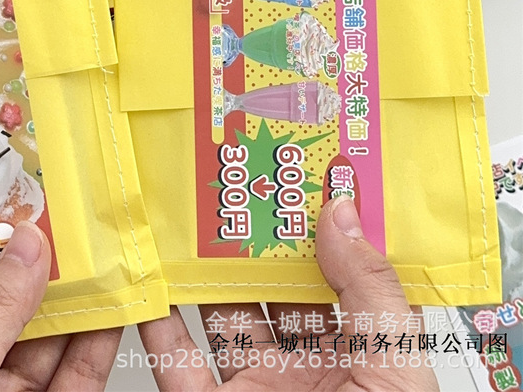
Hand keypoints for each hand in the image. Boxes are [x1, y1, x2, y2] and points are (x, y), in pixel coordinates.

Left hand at [0, 221, 121, 391]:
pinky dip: (99, 340)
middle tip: (74, 219)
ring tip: (102, 250)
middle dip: (43, 267)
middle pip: (7, 310)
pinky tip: (114, 306)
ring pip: (49, 339)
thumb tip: (26, 247)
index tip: (21, 203)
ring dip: (78, 296)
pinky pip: (78, 374)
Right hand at [140, 195, 438, 390]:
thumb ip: (369, 289)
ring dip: (197, 271)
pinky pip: (175, 364)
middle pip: (269, 286)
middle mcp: (304, 367)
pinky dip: (155, 327)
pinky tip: (148, 288)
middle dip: (247, 237)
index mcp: (357, 352)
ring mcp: (254, 387)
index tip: (290, 171)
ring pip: (218, 316)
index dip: (314, 221)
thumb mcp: (394, 370)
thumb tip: (342, 208)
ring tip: (180, 219)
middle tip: (225, 182)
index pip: (334, 270)